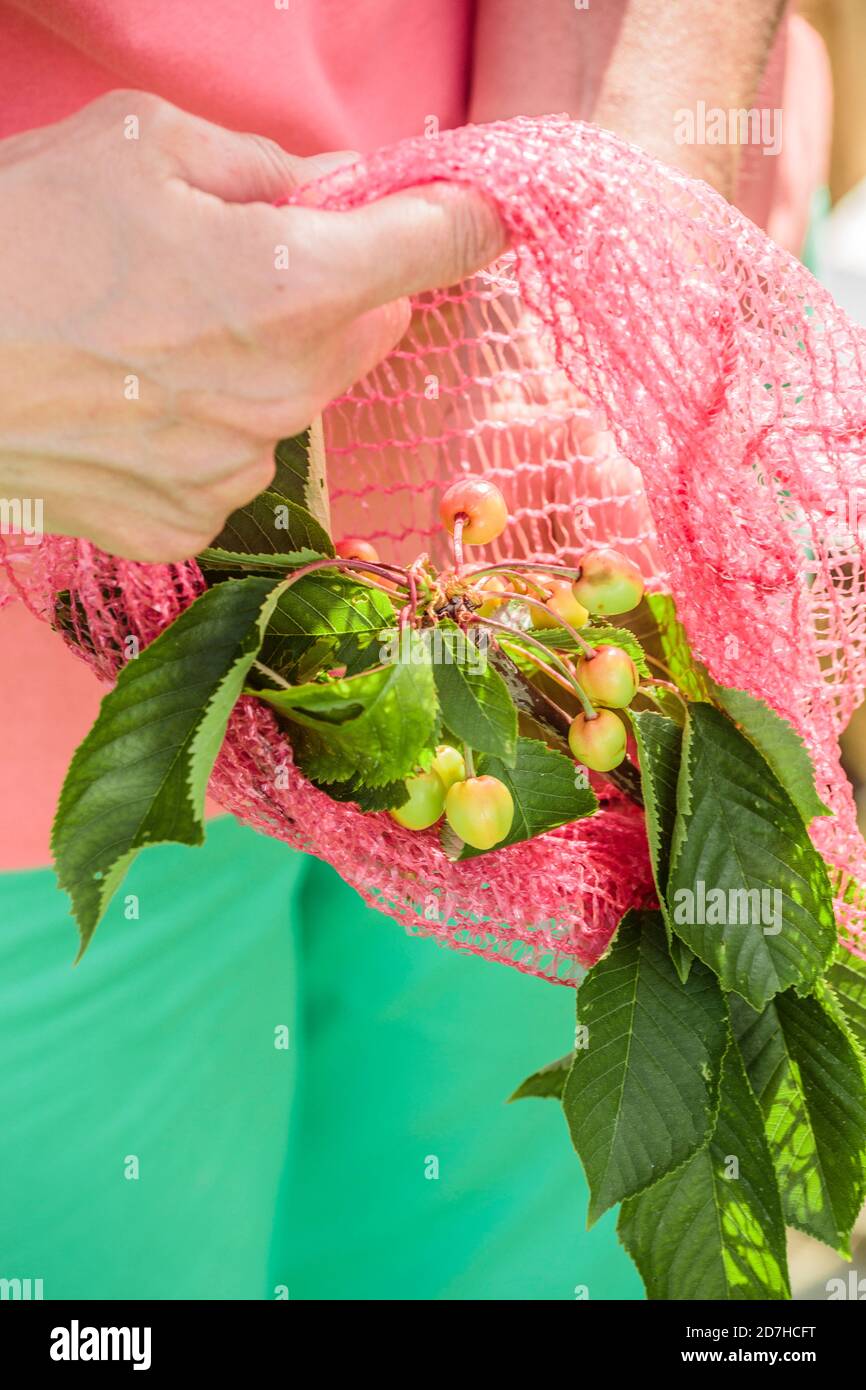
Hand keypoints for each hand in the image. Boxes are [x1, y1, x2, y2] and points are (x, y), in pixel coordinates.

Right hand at [0, 91, 505, 560]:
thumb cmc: (18, 239)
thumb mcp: (139, 146)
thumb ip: (267, 166)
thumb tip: (338, 185)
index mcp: (295, 286)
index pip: (439, 246)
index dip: (467, 217)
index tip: (479, 210)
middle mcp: (286, 394)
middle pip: (376, 327)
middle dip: (343, 284)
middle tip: (256, 254)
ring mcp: (238, 472)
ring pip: (304, 399)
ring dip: (273, 359)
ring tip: (165, 331)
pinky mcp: (189, 522)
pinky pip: (239, 465)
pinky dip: (213, 427)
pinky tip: (138, 400)